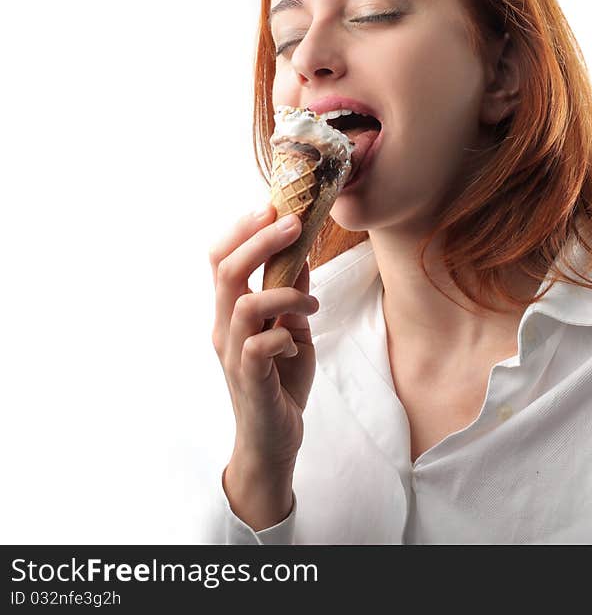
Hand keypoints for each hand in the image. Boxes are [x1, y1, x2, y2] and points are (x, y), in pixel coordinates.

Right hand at [208, 204, 318, 473]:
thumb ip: (291, 297)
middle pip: (227, 271)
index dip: (242, 230)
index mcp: (231, 313)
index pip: (222, 260)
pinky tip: (296, 345)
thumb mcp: (292, 330)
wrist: (273, 441)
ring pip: (243, 304)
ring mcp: (233, 354)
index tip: (272, 207)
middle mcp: (224, 329)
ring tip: (311, 303)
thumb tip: (301, 255)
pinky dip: (283, 337)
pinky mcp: (249, 379)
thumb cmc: (280, 382)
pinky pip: (260, 346)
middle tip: (293, 222)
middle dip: (260, 240)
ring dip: (284, 294)